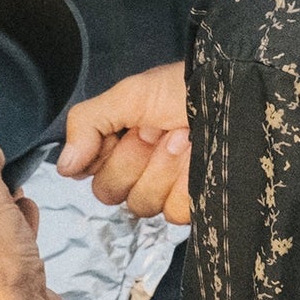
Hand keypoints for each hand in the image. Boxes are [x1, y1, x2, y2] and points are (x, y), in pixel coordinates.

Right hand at [57, 62, 191, 224]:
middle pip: (111, 192)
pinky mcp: (195, 203)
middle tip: (157, 132)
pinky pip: (175, 212)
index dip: (105, 153)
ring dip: (163, 168)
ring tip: (185, 139)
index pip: (90, 172)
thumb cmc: (185, 87)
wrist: (235, 94)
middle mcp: (141, 168)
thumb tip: (63, 167)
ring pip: (143, 204)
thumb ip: (88, 123)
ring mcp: (169, 188)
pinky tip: (199, 158)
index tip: (126, 129)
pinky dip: (187, 184)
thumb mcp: (130, 94)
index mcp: (121, 142)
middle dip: (134, 159)